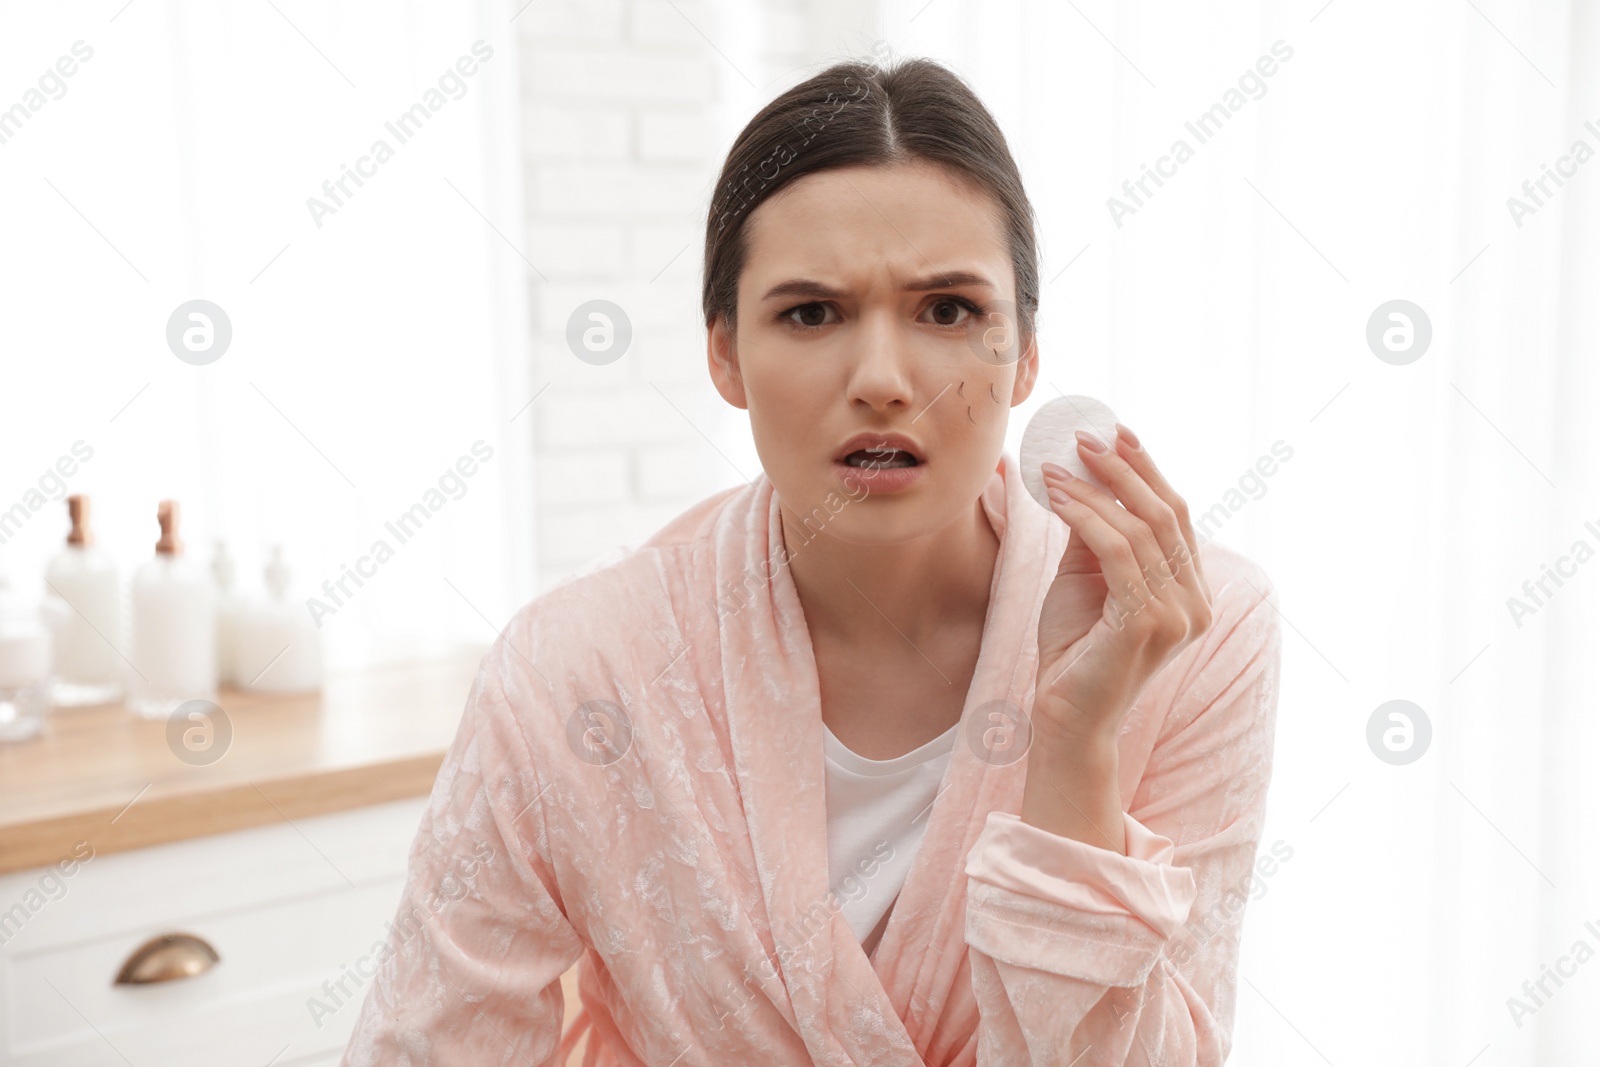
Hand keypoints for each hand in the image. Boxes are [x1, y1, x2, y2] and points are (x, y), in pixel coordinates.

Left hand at [1031, 424, 1212, 747]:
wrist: (1065, 716)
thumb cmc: (1075, 649)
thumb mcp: (1087, 578)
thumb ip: (1096, 533)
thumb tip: (1085, 475)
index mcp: (1192, 592)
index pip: (1177, 517)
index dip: (1148, 470)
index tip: (1117, 434)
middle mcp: (1196, 603)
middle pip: (1166, 515)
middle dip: (1124, 469)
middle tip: (1086, 436)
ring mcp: (1179, 615)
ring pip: (1140, 529)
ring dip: (1094, 490)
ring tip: (1057, 466)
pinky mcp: (1148, 623)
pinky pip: (1116, 552)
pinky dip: (1086, 517)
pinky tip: (1058, 498)